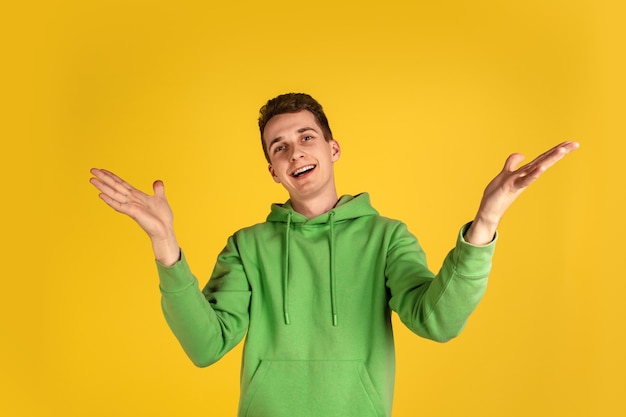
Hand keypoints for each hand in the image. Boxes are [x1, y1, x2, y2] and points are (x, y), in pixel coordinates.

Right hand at [89, 168, 179, 264]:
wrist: (164, 230)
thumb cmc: (161, 218)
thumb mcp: (160, 199)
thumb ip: (158, 190)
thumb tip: (158, 181)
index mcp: (136, 196)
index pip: (122, 184)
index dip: (112, 176)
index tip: (102, 169)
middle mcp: (131, 200)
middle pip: (115, 186)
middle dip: (104, 178)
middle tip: (92, 170)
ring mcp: (130, 206)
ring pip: (114, 194)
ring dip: (103, 187)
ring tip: (92, 180)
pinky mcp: (133, 213)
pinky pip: (119, 205)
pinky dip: (110, 200)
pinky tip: (101, 195)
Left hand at [465, 141, 579, 244]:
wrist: (489, 210)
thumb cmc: (498, 193)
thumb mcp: (505, 173)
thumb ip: (512, 163)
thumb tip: (522, 154)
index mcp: (525, 171)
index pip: (542, 158)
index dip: (555, 149)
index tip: (571, 142)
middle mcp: (526, 176)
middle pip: (544, 160)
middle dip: (559, 152)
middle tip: (575, 144)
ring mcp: (520, 181)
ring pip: (537, 168)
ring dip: (549, 159)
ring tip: (562, 150)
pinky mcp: (512, 187)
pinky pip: (525, 180)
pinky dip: (533, 174)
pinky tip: (541, 168)